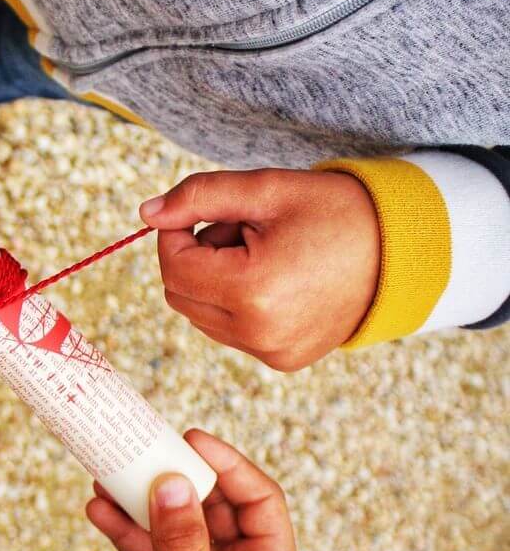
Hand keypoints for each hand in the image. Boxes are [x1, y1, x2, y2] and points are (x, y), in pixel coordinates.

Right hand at [87, 430, 302, 550]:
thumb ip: (182, 542)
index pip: (260, 501)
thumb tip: (172, 481)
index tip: (189, 440)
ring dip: (144, 503)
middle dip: (176, 479)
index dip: (229, 465)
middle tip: (139, 449)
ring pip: (175, 528)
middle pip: (212, 508)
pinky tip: (98, 511)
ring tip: (106, 475)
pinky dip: (127, 533)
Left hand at [139, 168, 379, 369]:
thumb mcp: (265, 190)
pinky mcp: (283, 360)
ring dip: (213, 281)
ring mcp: (272, 352)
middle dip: (194, 257)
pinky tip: (275, 279)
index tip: (196, 212)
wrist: (402, 251)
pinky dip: (235, 304)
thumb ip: (198, 196)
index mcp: (252, 291)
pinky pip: (229, 332)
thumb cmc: (335, 213)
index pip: (173, 266)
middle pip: (180, 294)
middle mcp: (258, 333)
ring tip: (261, 253)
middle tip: (238, 230)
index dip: (173, 233)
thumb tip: (146, 212)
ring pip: (200, 315)